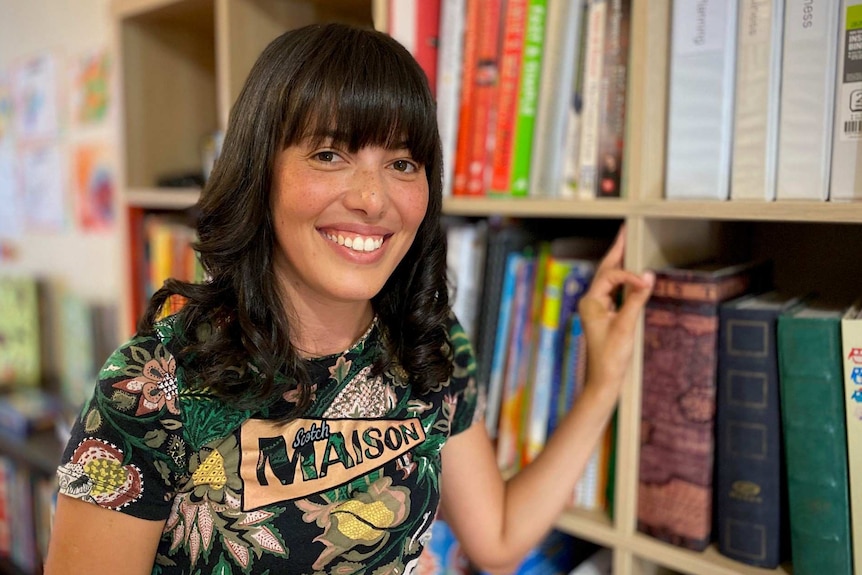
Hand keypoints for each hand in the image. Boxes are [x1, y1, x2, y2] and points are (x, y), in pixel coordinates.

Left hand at [578, 226, 653, 394]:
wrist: (604, 380)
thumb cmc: (611, 356)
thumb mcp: (626, 326)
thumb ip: (636, 299)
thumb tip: (648, 276)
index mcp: (590, 301)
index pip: (611, 276)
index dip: (629, 275)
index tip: (646, 280)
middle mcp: (591, 301)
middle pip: (605, 271)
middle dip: (617, 251)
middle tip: (626, 231)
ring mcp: (597, 308)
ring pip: (609, 280)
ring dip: (619, 263)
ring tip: (627, 244)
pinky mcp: (604, 315)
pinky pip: (614, 291)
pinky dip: (623, 280)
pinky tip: (630, 273)